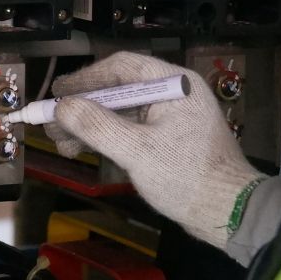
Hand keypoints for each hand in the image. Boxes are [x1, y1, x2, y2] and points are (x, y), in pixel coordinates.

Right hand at [48, 52, 264, 248]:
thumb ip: (98, 126)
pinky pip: (132, 128)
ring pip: (122, 111)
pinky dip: (107, 137)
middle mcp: (173, 92)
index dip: (86, 78)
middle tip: (51, 123)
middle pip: (119, 88)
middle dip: (84, 107)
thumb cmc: (187, 177)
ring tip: (60, 143)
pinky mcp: (170, 138)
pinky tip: (82, 150)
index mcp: (174, 84)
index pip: (122, 66)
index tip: (57, 93)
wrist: (229, 213)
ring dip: (91, 125)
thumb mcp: (137, 151)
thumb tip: (62, 106)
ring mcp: (172, 116)